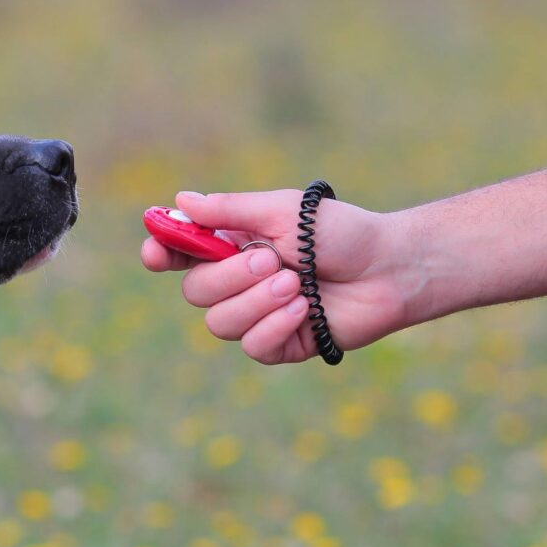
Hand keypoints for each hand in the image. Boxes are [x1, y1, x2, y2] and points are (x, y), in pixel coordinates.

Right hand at [141, 190, 407, 364]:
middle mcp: (237, 282)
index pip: (179, 253)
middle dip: (230, 277)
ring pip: (219, 323)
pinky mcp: (280, 344)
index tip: (156, 252)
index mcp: (231, 245)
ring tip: (297, 284)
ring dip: (257, 302)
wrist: (390, 268)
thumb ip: (230, 210)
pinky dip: (275, 325)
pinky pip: (252, 346)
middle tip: (272, 260)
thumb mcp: (283, 212)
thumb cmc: (340, 232)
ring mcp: (256, 315)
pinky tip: (306, 309)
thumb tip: (181, 200)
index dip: (160, 253)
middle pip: (195, 292)